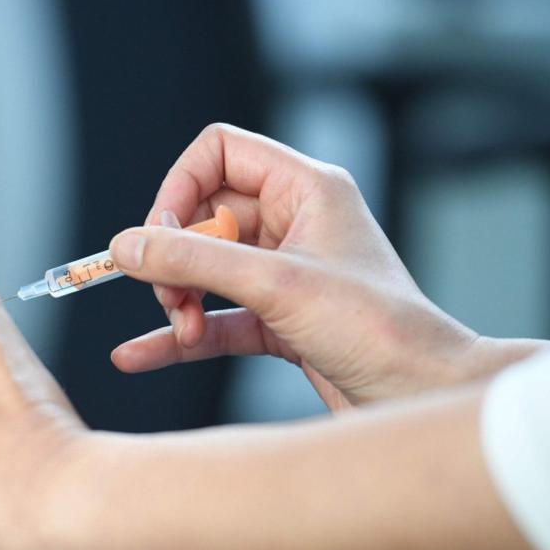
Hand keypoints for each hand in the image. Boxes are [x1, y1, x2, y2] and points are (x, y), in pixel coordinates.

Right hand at [109, 124, 535, 409]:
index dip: (179, 187)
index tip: (159, 235)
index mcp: (306, 189)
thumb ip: (194, 260)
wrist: (423, 396)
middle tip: (169, 291)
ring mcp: (286, 274)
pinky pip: (215, 318)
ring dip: (178, 297)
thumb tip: (126, 246)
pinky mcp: (280, 321)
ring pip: (206, 269)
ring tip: (178, 325)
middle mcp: (294, 223)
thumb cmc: (379, 330)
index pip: (220, 153)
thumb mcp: (276, 285)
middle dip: (176, 255)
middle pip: (203, 216)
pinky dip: (180, 336)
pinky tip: (140, 355)